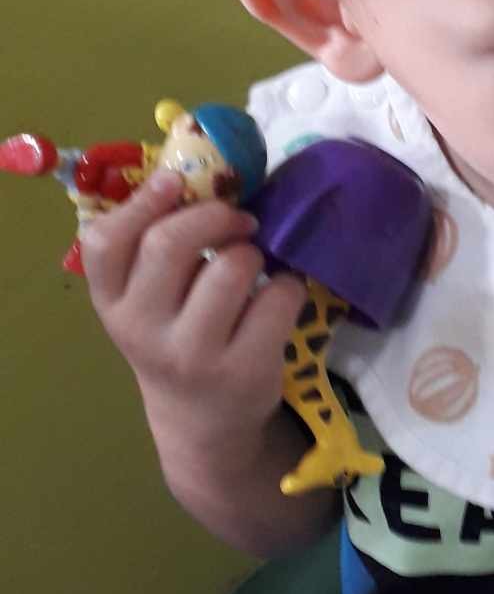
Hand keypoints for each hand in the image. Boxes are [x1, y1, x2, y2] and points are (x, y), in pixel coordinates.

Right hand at [81, 170, 306, 453]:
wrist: (204, 418)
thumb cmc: (180, 336)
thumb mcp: (150, 300)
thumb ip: (157, 249)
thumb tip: (199, 175)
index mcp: (111, 302)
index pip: (104, 241)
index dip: (143, 202)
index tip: (177, 181)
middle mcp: (141, 328)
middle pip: (169, 243)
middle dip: (214, 215)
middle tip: (239, 219)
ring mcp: (192, 353)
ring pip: (232, 267)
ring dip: (254, 252)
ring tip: (255, 266)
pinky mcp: (243, 369)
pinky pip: (278, 297)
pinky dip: (289, 285)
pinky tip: (279, 297)